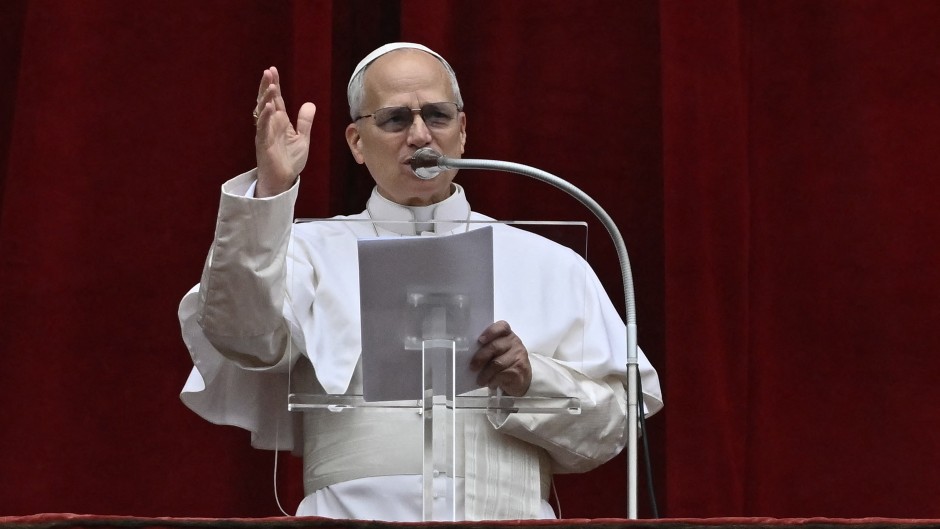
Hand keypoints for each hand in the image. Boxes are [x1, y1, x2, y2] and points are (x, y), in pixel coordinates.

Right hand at [253, 66, 315, 196]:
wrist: (284, 180)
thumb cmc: (290, 160)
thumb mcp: (302, 138)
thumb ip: (305, 122)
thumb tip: (310, 104)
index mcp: (279, 121)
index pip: (276, 99)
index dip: (274, 85)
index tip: (273, 70)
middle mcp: (270, 124)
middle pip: (266, 101)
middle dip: (267, 86)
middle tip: (268, 71)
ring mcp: (265, 133)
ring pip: (262, 111)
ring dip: (266, 98)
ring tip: (270, 85)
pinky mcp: (263, 143)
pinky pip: (262, 127)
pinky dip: (265, 116)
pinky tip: (269, 106)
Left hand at [470, 321, 531, 395]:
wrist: (524, 378)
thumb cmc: (506, 362)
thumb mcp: (499, 351)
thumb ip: (489, 348)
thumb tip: (469, 354)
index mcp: (507, 335)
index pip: (501, 327)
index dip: (490, 332)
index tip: (480, 340)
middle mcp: (515, 343)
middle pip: (495, 347)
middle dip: (481, 357)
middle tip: (472, 367)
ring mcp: (519, 356)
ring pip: (497, 363)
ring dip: (485, 373)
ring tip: (480, 380)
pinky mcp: (519, 370)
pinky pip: (502, 375)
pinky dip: (493, 380)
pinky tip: (490, 383)